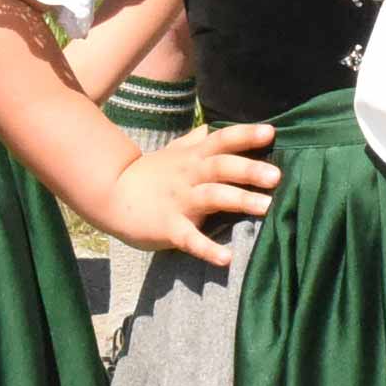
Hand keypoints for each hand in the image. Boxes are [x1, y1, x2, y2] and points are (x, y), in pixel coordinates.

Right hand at [96, 118, 280, 261]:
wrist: (109, 195)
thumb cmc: (147, 175)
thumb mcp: (172, 154)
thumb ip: (194, 141)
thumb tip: (211, 127)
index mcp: (193, 158)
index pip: (222, 140)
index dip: (246, 135)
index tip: (271, 132)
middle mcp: (189, 175)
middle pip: (221, 166)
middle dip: (249, 170)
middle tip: (277, 176)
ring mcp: (179, 201)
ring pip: (212, 196)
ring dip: (239, 200)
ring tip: (266, 208)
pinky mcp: (168, 227)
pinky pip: (190, 238)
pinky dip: (207, 248)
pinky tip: (226, 258)